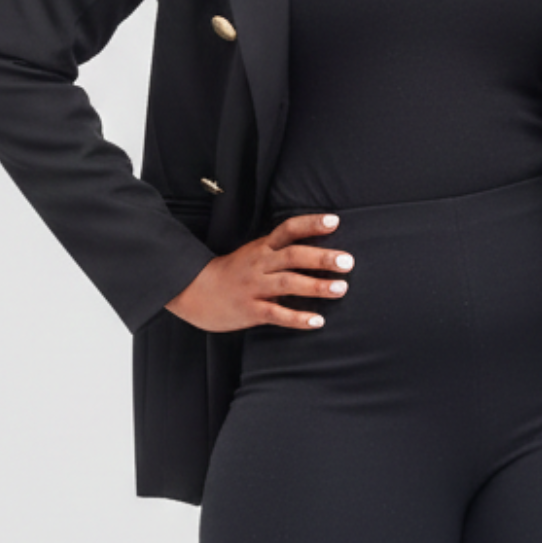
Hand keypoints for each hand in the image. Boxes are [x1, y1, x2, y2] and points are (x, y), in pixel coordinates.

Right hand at [163, 212, 354, 332]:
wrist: (194, 292)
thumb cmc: (233, 273)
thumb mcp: (254, 254)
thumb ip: (281, 252)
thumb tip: (320, 251)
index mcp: (262, 248)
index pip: (288, 229)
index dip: (311, 224)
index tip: (335, 221)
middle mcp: (259, 264)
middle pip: (293, 256)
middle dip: (321, 258)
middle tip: (347, 261)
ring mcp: (254, 287)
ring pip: (288, 284)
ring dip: (316, 286)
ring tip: (341, 288)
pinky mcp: (250, 310)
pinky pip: (277, 314)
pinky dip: (298, 318)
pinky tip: (317, 321)